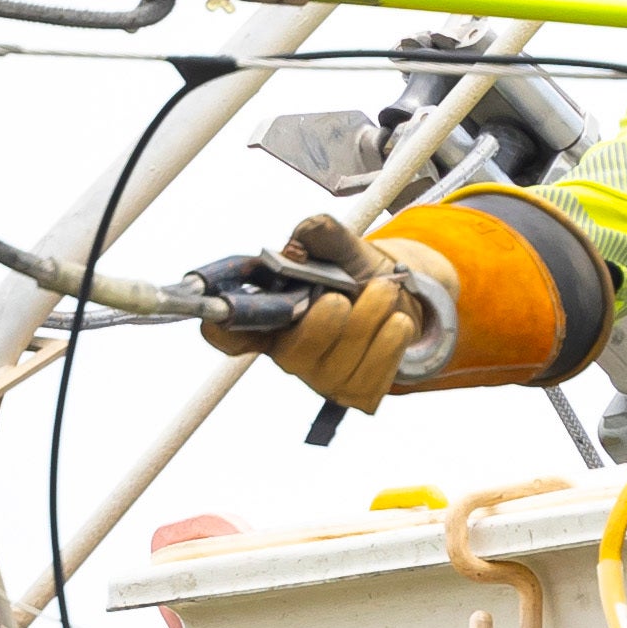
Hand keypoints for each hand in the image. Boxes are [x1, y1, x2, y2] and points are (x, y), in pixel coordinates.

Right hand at [196, 212, 440, 413]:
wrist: (405, 299)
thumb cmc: (357, 275)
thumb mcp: (343, 248)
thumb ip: (322, 235)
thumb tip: (304, 235)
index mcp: (271, 319)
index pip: (231, 335)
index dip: (221, 328)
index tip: (223, 313)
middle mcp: (290, 352)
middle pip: (292, 353)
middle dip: (321, 324)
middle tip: (341, 295)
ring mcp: (322, 377)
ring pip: (339, 363)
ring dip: (367, 322)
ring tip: (386, 291)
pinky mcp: (357, 393)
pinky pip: (373, 376)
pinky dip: (390, 343)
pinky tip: (398, 321)